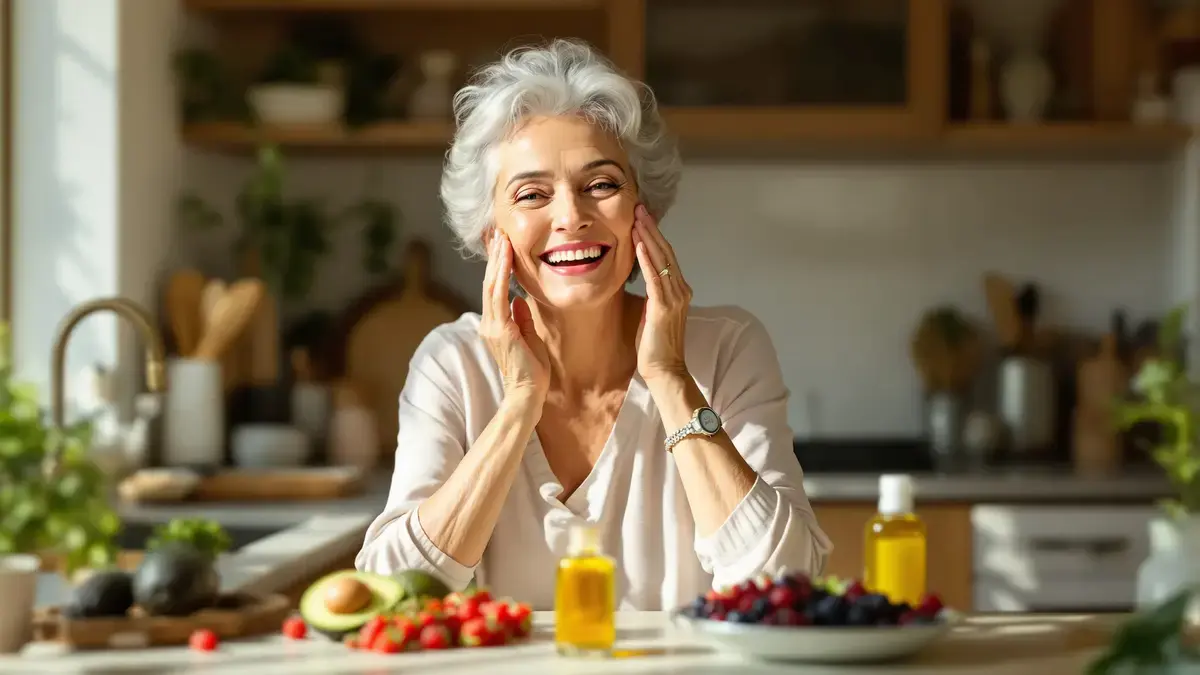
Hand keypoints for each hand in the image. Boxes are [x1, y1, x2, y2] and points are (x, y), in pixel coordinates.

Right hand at [479, 233, 549, 403]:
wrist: (528, 394)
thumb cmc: (532, 372)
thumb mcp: (530, 338)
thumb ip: (523, 319)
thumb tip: (520, 300)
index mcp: (497, 325)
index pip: (495, 289)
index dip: (497, 267)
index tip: (502, 245)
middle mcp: (490, 323)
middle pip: (489, 282)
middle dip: (494, 256)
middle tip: (496, 232)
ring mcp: (492, 326)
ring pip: (491, 285)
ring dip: (496, 259)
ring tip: (500, 237)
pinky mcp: (500, 329)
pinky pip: (498, 295)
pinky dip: (502, 274)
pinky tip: (505, 257)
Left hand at [632, 204, 691, 382]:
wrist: (665, 370)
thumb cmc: (655, 345)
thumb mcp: (652, 313)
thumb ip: (651, 293)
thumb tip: (640, 277)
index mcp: (679, 290)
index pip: (667, 256)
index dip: (654, 236)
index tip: (642, 218)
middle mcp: (681, 290)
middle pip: (666, 252)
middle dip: (651, 229)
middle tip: (639, 208)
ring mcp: (674, 298)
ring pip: (661, 260)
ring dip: (648, 238)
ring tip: (637, 219)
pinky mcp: (663, 307)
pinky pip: (655, 278)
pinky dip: (647, 260)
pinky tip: (639, 245)